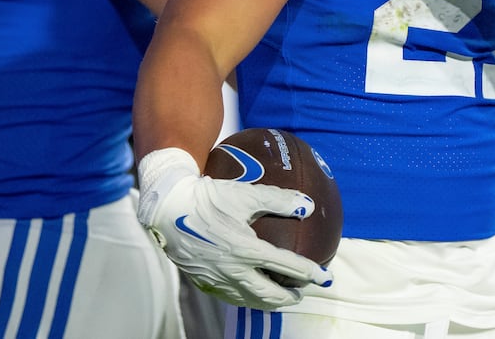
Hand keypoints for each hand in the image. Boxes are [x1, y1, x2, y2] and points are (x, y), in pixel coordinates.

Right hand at [137, 148, 330, 307]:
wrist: (169, 209)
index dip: (309, 273)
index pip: (287, 267)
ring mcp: (218, 279)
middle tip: (303, 291)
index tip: (325, 277)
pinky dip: (248, 298)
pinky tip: (252, 291)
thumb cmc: (210, 197)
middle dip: (290, 296)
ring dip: (270, 301)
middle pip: (270, 294)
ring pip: (250, 300)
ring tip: (282, 296)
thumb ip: (280, 200)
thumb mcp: (247, 193)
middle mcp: (233, 270)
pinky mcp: (204, 282)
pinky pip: (231, 297)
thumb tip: (308, 206)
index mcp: (247, 250)